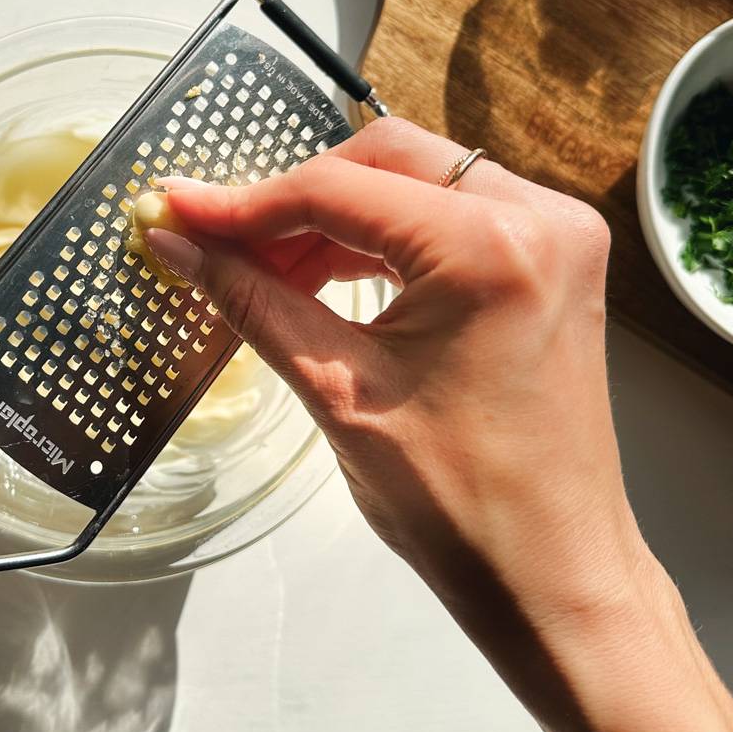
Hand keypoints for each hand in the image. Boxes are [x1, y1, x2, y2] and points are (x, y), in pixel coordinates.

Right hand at [145, 117, 732, 731]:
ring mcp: (556, 234)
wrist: (555, 572)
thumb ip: (253, 301)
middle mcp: (537, 217)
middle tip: (218, 242)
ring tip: (263, 270)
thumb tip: (177, 241)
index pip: (337, 190)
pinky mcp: (553, 259)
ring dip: (335, 217)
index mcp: (489, 247)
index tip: (176, 208)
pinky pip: (450, 214)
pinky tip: (325, 275)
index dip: (244, 203)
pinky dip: (384, 237)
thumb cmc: (460, 505)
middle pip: (382, 159)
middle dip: (292, 199)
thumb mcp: (339, 392)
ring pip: (416, 180)